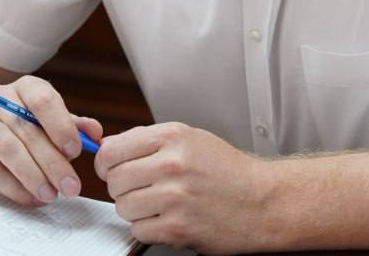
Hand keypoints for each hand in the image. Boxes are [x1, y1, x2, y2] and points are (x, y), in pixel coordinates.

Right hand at [0, 75, 103, 206]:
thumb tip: (96, 134)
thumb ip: (72, 126)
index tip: (75, 152)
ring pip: (8, 149)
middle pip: (28, 130)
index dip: (61, 126)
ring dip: (32, 176)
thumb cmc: (20, 128)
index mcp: (25, 87)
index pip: (43, 99)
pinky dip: (14, 187)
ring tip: (51, 195)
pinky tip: (31, 197)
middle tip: (70, 186)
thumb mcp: (48, 122)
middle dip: (53, 162)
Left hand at [95, 122, 274, 253]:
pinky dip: (150, 229)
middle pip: (114, 180)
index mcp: (173, 137)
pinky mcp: (178, 228)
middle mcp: (172, 164)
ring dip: (137, 211)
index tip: (111, 169)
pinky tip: (169, 220)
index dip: (106, 163)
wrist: (262, 202)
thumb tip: (111, 148)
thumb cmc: (229, 171)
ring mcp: (175, 197)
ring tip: (161, 205)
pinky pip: (139, 231)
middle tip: (142, 190)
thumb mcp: (192, 140)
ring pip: (123, 207)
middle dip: (123, 188)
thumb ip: (151, 141)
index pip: (112, 150)